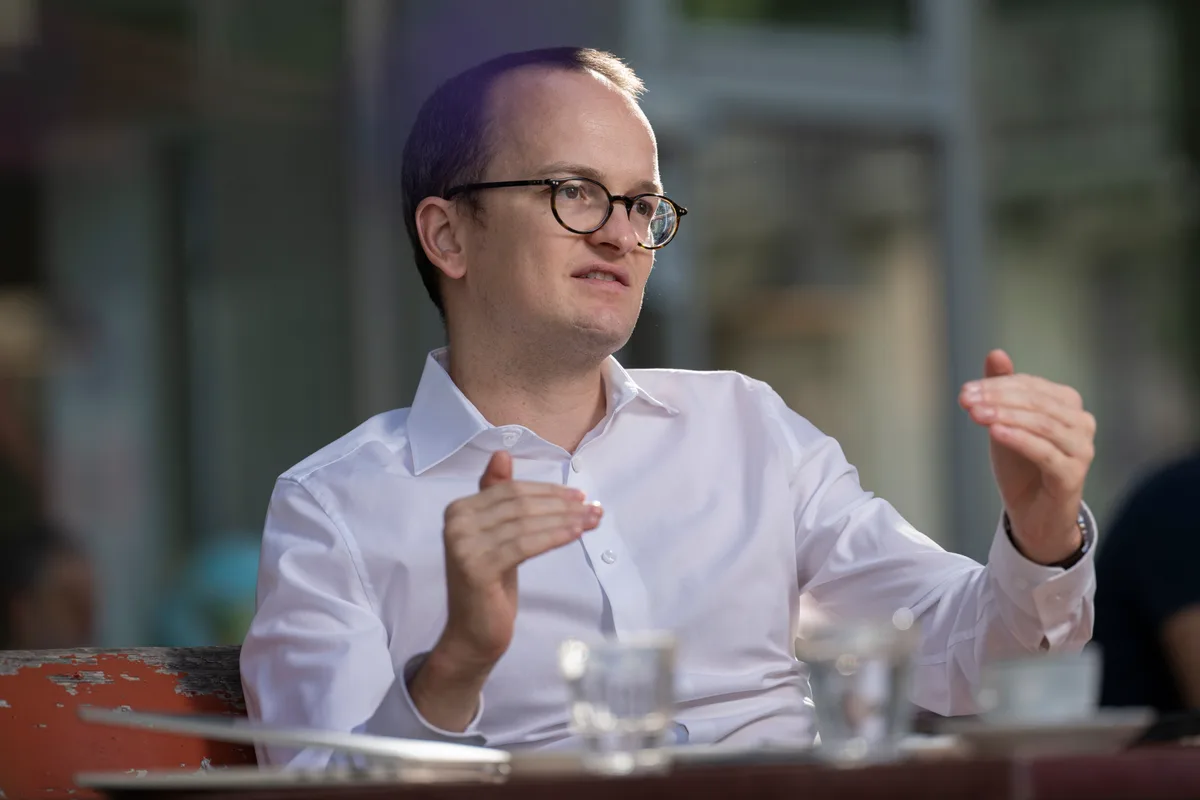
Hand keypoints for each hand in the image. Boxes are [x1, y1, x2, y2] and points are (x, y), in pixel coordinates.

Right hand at [434, 450, 601, 671]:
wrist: (473, 632)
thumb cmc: (491, 583)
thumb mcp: (498, 535)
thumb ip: (498, 496)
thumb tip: (502, 453)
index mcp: (458, 508)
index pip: (511, 490)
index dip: (548, 491)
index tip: (580, 496)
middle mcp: (455, 522)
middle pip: (520, 504)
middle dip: (561, 505)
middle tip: (593, 509)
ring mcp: (463, 545)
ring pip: (525, 523)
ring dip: (565, 520)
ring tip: (592, 521)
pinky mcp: (476, 567)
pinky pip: (524, 545)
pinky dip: (553, 537)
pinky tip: (576, 534)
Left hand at [959, 350, 1095, 564]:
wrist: (1032, 514)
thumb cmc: (1021, 466)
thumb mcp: (1005, 423)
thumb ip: (1002, 389)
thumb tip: (996, 353)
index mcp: (1067, 404)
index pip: (1030, 386)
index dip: (996, 386)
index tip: (964, 392)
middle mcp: (1081, 423)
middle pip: (1036, 402)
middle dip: (997, 398)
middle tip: (965, 399)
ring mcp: (1081, 449)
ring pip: (1042, 424)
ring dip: (1005, 416)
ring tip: (975, 414)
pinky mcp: (1073, 475)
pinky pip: (1045, 452)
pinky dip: (1019, 439)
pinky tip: (995, 432)